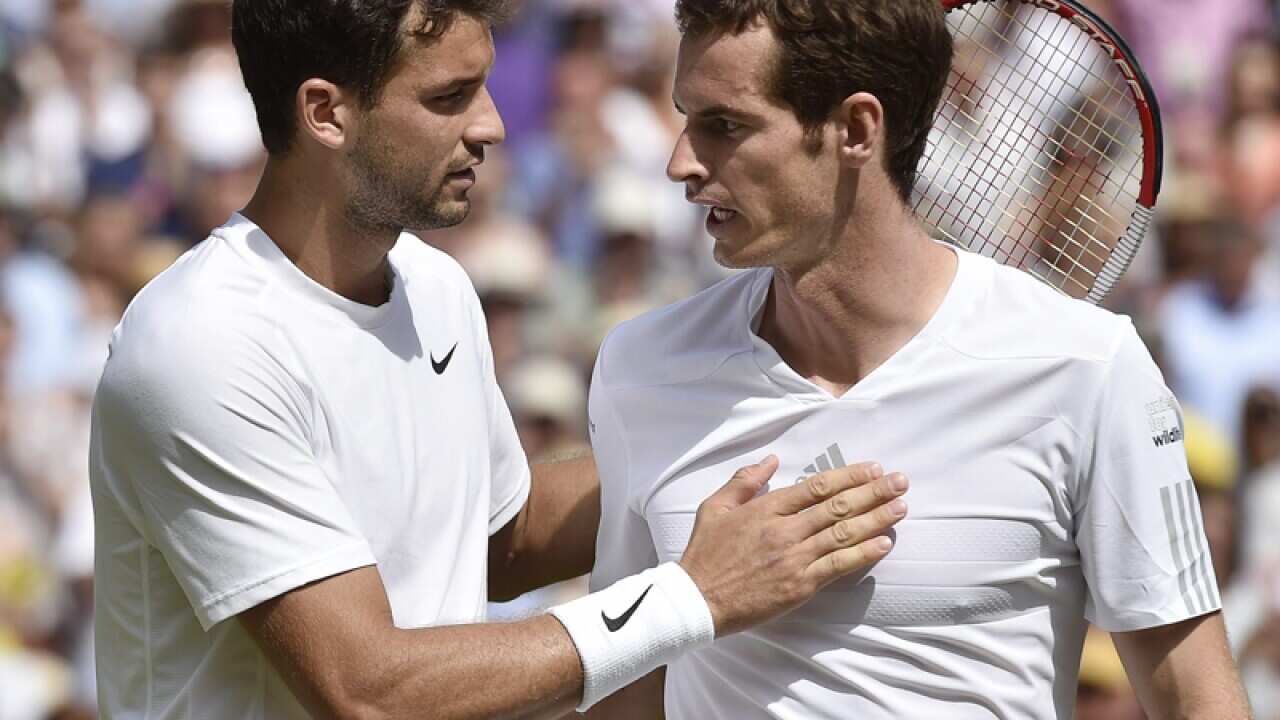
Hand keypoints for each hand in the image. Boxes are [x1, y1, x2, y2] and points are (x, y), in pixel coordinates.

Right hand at [678, 456, 906, 636]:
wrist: (698, 599)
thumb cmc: (705, 552)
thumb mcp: (714, 506)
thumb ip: (744, 480)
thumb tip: (771, 460)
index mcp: (766, 509)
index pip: (817, 486)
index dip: (849, 476)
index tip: (873, 468)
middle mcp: (784, 530)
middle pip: (838, 506)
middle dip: (874, 492)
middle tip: (900, 482)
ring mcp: (794, 558)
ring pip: (844, 534)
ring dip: (876, 519)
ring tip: (900, 508)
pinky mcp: (800, 585)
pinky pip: (838, 566)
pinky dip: (863, 554)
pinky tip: (883, 543)